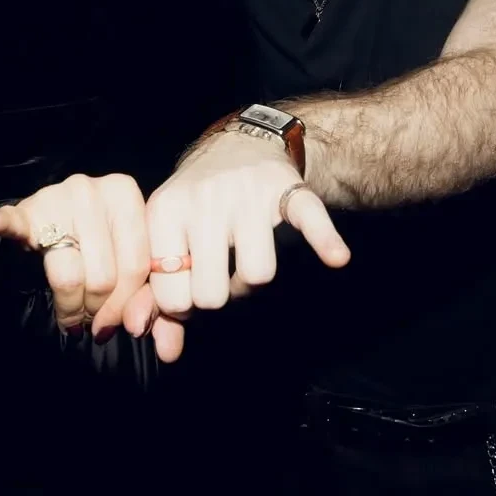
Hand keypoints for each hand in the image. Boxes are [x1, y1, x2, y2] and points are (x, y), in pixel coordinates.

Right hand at [0, 173, 154, 340]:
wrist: (59, 214)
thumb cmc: (102, 242)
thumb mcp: (130, 258)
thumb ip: (144, 293)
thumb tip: (137, 327)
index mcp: (126, 193)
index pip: (135, 265)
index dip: (124, 305)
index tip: (111, 325)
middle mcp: (92, 189)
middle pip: (102, 275)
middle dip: (96, 310)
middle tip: (89, 321)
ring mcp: (57, 197)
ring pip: (68, 275)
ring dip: (69, 306)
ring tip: (70, 316)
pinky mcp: (25, 210)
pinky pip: (13, 221)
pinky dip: (0, 223)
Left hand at [144, 132, 350, 331]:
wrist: (240, 143)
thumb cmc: (197, 202)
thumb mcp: (166, 235)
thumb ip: (159, 296)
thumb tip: (167, 352)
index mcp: (165, 211)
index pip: (172, 295)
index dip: (184, 304)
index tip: (190, 286)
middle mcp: (204, 200)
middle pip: (213, 294)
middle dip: (220, 296)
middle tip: (221, 274)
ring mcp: (248, 194)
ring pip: (257, 275)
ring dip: (254, 281)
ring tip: (246, 260)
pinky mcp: (288, 190)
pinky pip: (310, 220)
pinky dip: (325, 240)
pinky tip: (337, 257)